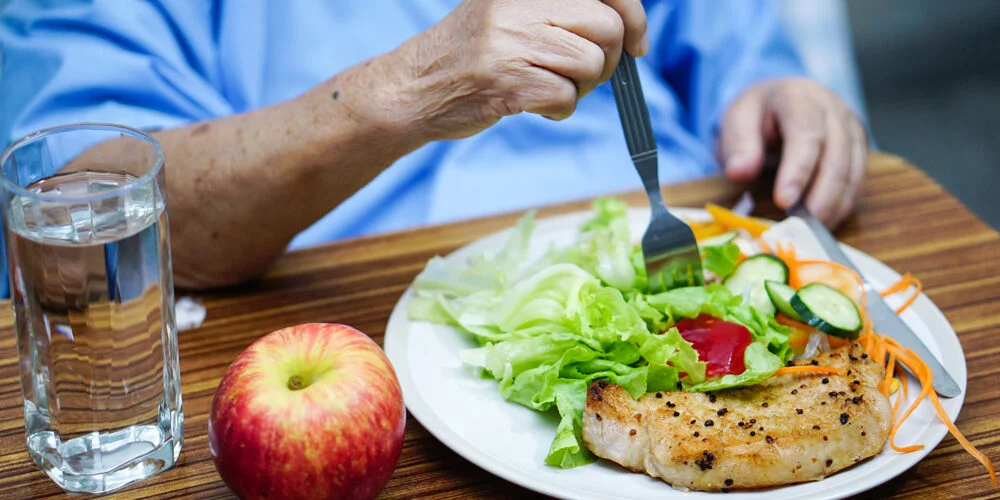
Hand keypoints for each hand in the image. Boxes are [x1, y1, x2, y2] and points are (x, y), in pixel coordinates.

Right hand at [380, 0, 647, 140]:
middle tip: (581, 73)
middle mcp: (518, 5)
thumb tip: (626, 22)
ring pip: (591, 64)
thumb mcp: (508, 11)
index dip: (634, 15)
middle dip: (606, 60)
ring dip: (581, 88)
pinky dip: (560, 110)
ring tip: (551, 88)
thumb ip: (559, 9)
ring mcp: (511, 42)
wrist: (413, 88)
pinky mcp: (507, 82)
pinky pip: (566, 97)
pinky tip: (536, 105)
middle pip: (607, 28)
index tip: (637, 43)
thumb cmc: (469, 53)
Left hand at [718, 78, 869, 227]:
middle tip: (802, 225)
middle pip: (837, 154)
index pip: (806, 132)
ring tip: (812, 229)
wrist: (779, 99)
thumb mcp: (737, 120)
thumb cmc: (757, 114)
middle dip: (822, 194)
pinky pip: (859, 178)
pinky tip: (825, 221)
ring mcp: (851, 128)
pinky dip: (844, 203)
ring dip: (835, 203)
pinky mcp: (859, 147)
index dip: (798, 170)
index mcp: (799, 96)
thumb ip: (738, 145)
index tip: (784, 201)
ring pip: (853, 169)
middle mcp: (832, 109)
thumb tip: (739, 172)